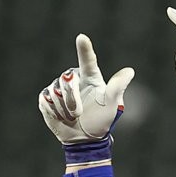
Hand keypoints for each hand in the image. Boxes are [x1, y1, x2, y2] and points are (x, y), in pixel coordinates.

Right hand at [39, 34, 133, 161]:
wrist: (85, 139)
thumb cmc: (101, 120)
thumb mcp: (111, 104)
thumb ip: (117, 86)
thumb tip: (130, 71)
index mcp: (90, 77)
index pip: (87, 60)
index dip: (84, 49)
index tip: (82, 38)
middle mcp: (74, 79)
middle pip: (67, 79)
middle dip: (71, 99)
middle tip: (79, 113)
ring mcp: (58, 88)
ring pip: (55, 91)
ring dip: (64, 109)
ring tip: (72, 117)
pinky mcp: (46, 98)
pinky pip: (46, 99)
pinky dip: (54, 111)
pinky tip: (62, 117)